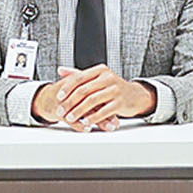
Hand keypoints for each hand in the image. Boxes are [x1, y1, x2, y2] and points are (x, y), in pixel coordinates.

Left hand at [37, 65, 155, 131]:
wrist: (134, 95)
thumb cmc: (112, 87)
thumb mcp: (97, 78)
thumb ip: (79, 74)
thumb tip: (60, 70)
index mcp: (100, 70)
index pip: (79, 77)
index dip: (67, 88)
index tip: (58, 97)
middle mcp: (108, 78)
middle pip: (84, 90)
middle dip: (69, 102)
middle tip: (60, 111)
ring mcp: (115, 90)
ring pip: (92, 101)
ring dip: (79, 111)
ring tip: (70, 118)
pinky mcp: (120, 102)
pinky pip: (104, 111)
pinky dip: (93, 118)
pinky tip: (85, 122)